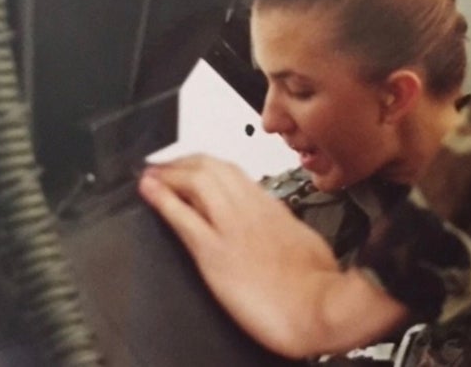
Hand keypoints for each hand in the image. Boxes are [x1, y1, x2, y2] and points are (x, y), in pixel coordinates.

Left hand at [138, 154, 407, 357]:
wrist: (320, 308)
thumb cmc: (320, 283)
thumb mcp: (304, 240)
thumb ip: (284, 226)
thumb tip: (278, 222)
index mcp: (271, 206)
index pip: (232, 172)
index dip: (204, 165)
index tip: (190, 166)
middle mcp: (250, 209)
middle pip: (211, 168)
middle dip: (183, 162)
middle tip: (163, 165)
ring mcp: (232, 228)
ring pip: (196, 182)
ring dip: (168, 174)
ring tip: (150, 174)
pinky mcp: (216, 254)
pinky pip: (184, 219)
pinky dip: (162, 201)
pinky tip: (149, 192)